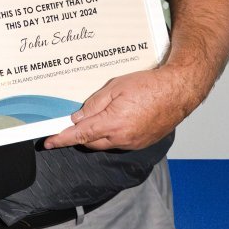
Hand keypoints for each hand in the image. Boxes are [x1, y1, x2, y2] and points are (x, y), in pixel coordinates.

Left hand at [45, 0, 228, 151]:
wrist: (179, 90)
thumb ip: (94, 104)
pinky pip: (119, 142)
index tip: (48, 142)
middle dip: (80, 134)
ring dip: (97, 134)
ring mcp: (133, 143)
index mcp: (113, 124)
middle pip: (91, 142)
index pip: (80, 135)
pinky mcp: (142, 142)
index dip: (62, 139)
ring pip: (105, 143)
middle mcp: (122, 138)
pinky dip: (111, 135)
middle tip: (72, 122)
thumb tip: (78, 118)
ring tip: (98, 116)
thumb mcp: (115, 87)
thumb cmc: (150, 84)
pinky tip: (115, 120)